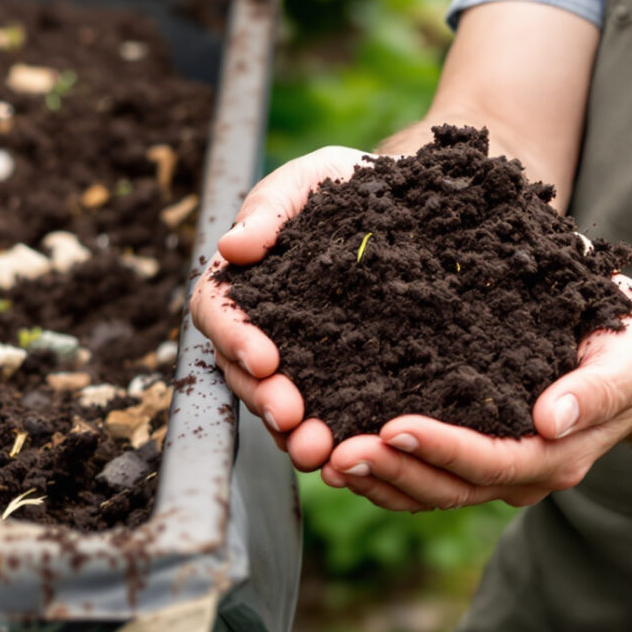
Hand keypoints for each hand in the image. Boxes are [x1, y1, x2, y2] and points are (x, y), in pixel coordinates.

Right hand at [189, 145, 374, 472]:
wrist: (414, 200)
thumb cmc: (350, 183)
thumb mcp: (310, 179)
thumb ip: (269, 208)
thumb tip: (232, 246)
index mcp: (243, 280)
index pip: (216, 312)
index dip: (233, 337)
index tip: (264, 357)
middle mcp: (264, 326)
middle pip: (242, 372)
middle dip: (262, 399)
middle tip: (289, 417)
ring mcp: (304, 357)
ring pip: (278, 404)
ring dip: (292, 432)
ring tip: (318, 451)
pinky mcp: (347, 376)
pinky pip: (331, 412)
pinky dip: (337, 435)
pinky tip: (354, 451)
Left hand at [321, 293, 631, 510]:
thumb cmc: (629, 348)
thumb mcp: (626, 357)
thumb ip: (596, 389)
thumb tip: (552, 419)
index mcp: (559, 453)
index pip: (492, 462)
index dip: (441, 450)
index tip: (392, 426)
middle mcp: (524, 472)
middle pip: (451, 487)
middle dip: (393, 471)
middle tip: (337, 451)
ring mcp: (498, 470)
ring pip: (430, 491)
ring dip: (377, 478)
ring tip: (324, 456)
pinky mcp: (475, 456)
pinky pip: (424, 478)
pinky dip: (382, 471)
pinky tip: (337, 451)